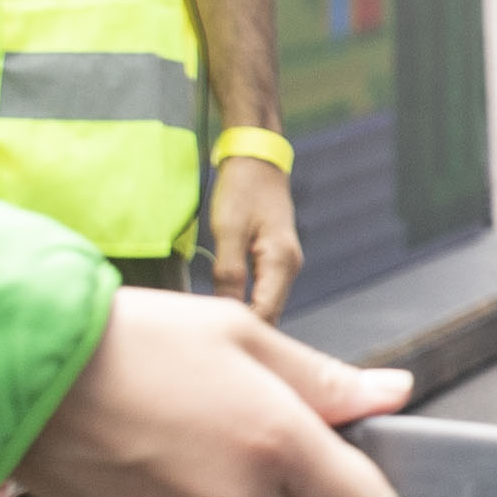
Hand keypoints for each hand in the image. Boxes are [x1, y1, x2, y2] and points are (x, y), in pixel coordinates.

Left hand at [205, 153, 302, 320]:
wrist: (256, 161)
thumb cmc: (241, 190)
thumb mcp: (228, 230)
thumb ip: (229, 272)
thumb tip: (225, 308)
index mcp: (281, 262)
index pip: (265, 313)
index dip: (241, 328)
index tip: (212, 335)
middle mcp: (289, 267)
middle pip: (269, 313)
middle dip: (244, 327)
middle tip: (208, 334)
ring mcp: (285, 264)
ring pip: (266, 303)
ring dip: (244, 314)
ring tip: (212, 323)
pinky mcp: (275, 259)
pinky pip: (263, 290)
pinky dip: (246, 300)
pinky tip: (224, 303)